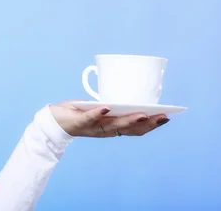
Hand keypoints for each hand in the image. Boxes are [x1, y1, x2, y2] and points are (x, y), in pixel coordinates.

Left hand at [49, 100, 169, 136]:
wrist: (54, 121)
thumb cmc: (78, 112)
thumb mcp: (99, 108)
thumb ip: (111, 104)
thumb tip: (129, 90)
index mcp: (112, 128)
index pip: (135, 130)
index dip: (151, 125)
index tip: (166, 117)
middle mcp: (105, 131)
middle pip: (129, 129)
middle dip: (147, 123)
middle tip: (162, 117)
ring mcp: (93, 128)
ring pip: (113, 125)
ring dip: (128, 120)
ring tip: (141, 113)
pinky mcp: (79, 122)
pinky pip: (90, 118)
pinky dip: (98, 113)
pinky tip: (106, 107)